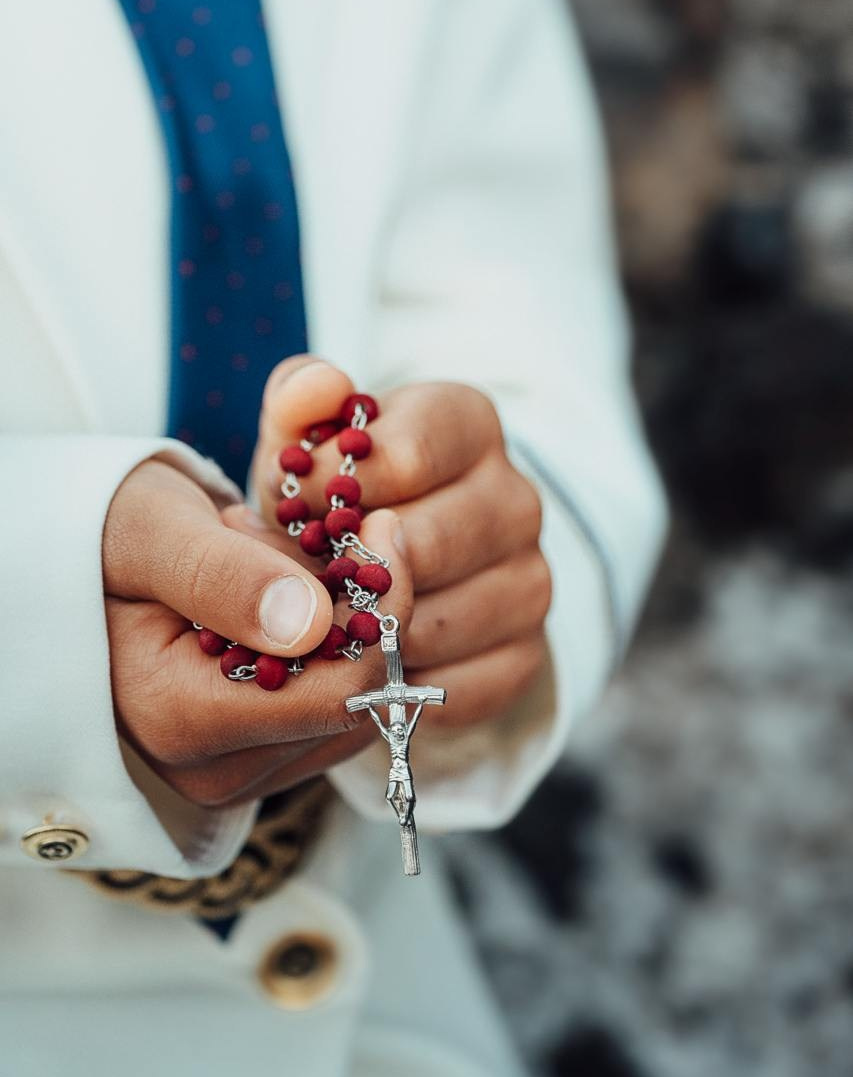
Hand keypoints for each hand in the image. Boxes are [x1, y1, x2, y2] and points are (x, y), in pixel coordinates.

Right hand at [103, 456, 410, 806]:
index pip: (341, 692)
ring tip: (267, 565)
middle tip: (306, 536)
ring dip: (339, 622)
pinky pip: (330, 707)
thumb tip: (314, 622)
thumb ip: (225, 578)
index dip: (382, 609)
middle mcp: (211, 769)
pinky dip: (324, 643)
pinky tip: (271, 598)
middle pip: (355, 701)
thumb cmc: (101, 539)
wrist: (68, 571)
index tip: (380, 529)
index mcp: (182, 719)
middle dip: (355, 609)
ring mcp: (234, 773)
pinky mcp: (251, 762)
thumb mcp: (153, 535)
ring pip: (353, 704)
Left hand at [249, 356, 552, 729]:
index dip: (329, 491)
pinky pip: (451, 688)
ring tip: (314, 627)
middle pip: (422, 545)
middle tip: (289, 581)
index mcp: (470, 424)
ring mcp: (530, 580)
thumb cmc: (337, 495)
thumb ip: (301, 400)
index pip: (407, 455)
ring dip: (360, 636)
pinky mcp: (526, 655)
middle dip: (339, 570)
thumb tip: (322, 388)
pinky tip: (356, 669)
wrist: (393, 571)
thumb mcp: (310, 440)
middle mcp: (516, 499)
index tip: (290, 510)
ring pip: (432, 624)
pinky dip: (393, 689)